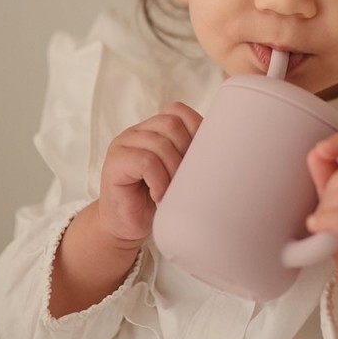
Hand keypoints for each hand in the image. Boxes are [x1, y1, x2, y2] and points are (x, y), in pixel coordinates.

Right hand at [98, 102, 201, 244]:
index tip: (202, 156)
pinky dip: (159, 180)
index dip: (195, 128)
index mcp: (153, 129)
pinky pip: (145, 162)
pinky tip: (159, 195)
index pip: (177, 111)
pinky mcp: (114, 163)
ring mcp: (123, 145)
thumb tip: (223, 149)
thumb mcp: (178, 174)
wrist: (126, 227)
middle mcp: (137, 132)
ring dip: (173, 170)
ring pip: (160, 143)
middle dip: (186, 152)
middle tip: (186, 179)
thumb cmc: (155, 201)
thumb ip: (190, 156)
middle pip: (171, 124)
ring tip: (172, 191)